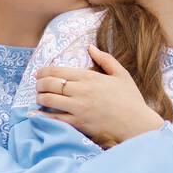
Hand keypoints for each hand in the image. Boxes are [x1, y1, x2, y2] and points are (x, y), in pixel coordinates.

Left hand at [31, 43, 163, 143]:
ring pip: (49, 100)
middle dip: (39, 84)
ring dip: (40, 97)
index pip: (58, 71)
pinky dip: (42, 116)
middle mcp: (81, 91)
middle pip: (50, 84)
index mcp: (89, 77)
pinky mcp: (79, 124)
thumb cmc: (130, 99)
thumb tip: (90, 47)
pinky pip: (55, 119)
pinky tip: (35, 114)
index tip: (39, 73)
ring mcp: (79, 108)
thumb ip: (105, 59)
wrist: (137, 124)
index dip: (44, 71)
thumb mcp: (121, 74)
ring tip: (39, 97)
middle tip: (37, 85)